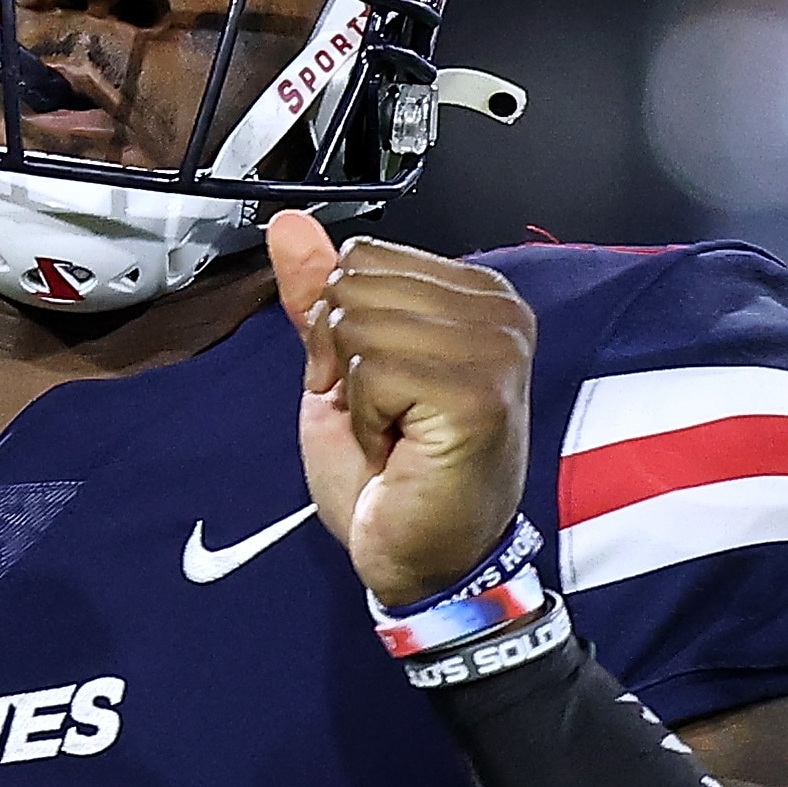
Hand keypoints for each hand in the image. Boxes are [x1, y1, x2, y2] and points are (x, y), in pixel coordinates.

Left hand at [269, 209, 536, 605]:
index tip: (375, 385)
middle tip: (382, 415)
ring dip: (355, 393)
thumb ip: (320, 296)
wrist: (424, 560)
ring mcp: (496, 351)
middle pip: (356, 281)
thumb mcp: (341, 370)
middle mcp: (499, 313)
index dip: (340, 325)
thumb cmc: (393, 477)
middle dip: (341, 355)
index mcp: (476, 296)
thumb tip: (288, 226)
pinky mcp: (478, 394)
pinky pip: (372, 371)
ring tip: (395, 433)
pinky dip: (365, 420)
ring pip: (359, 324)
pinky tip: (401, 450)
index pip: (364, 255)